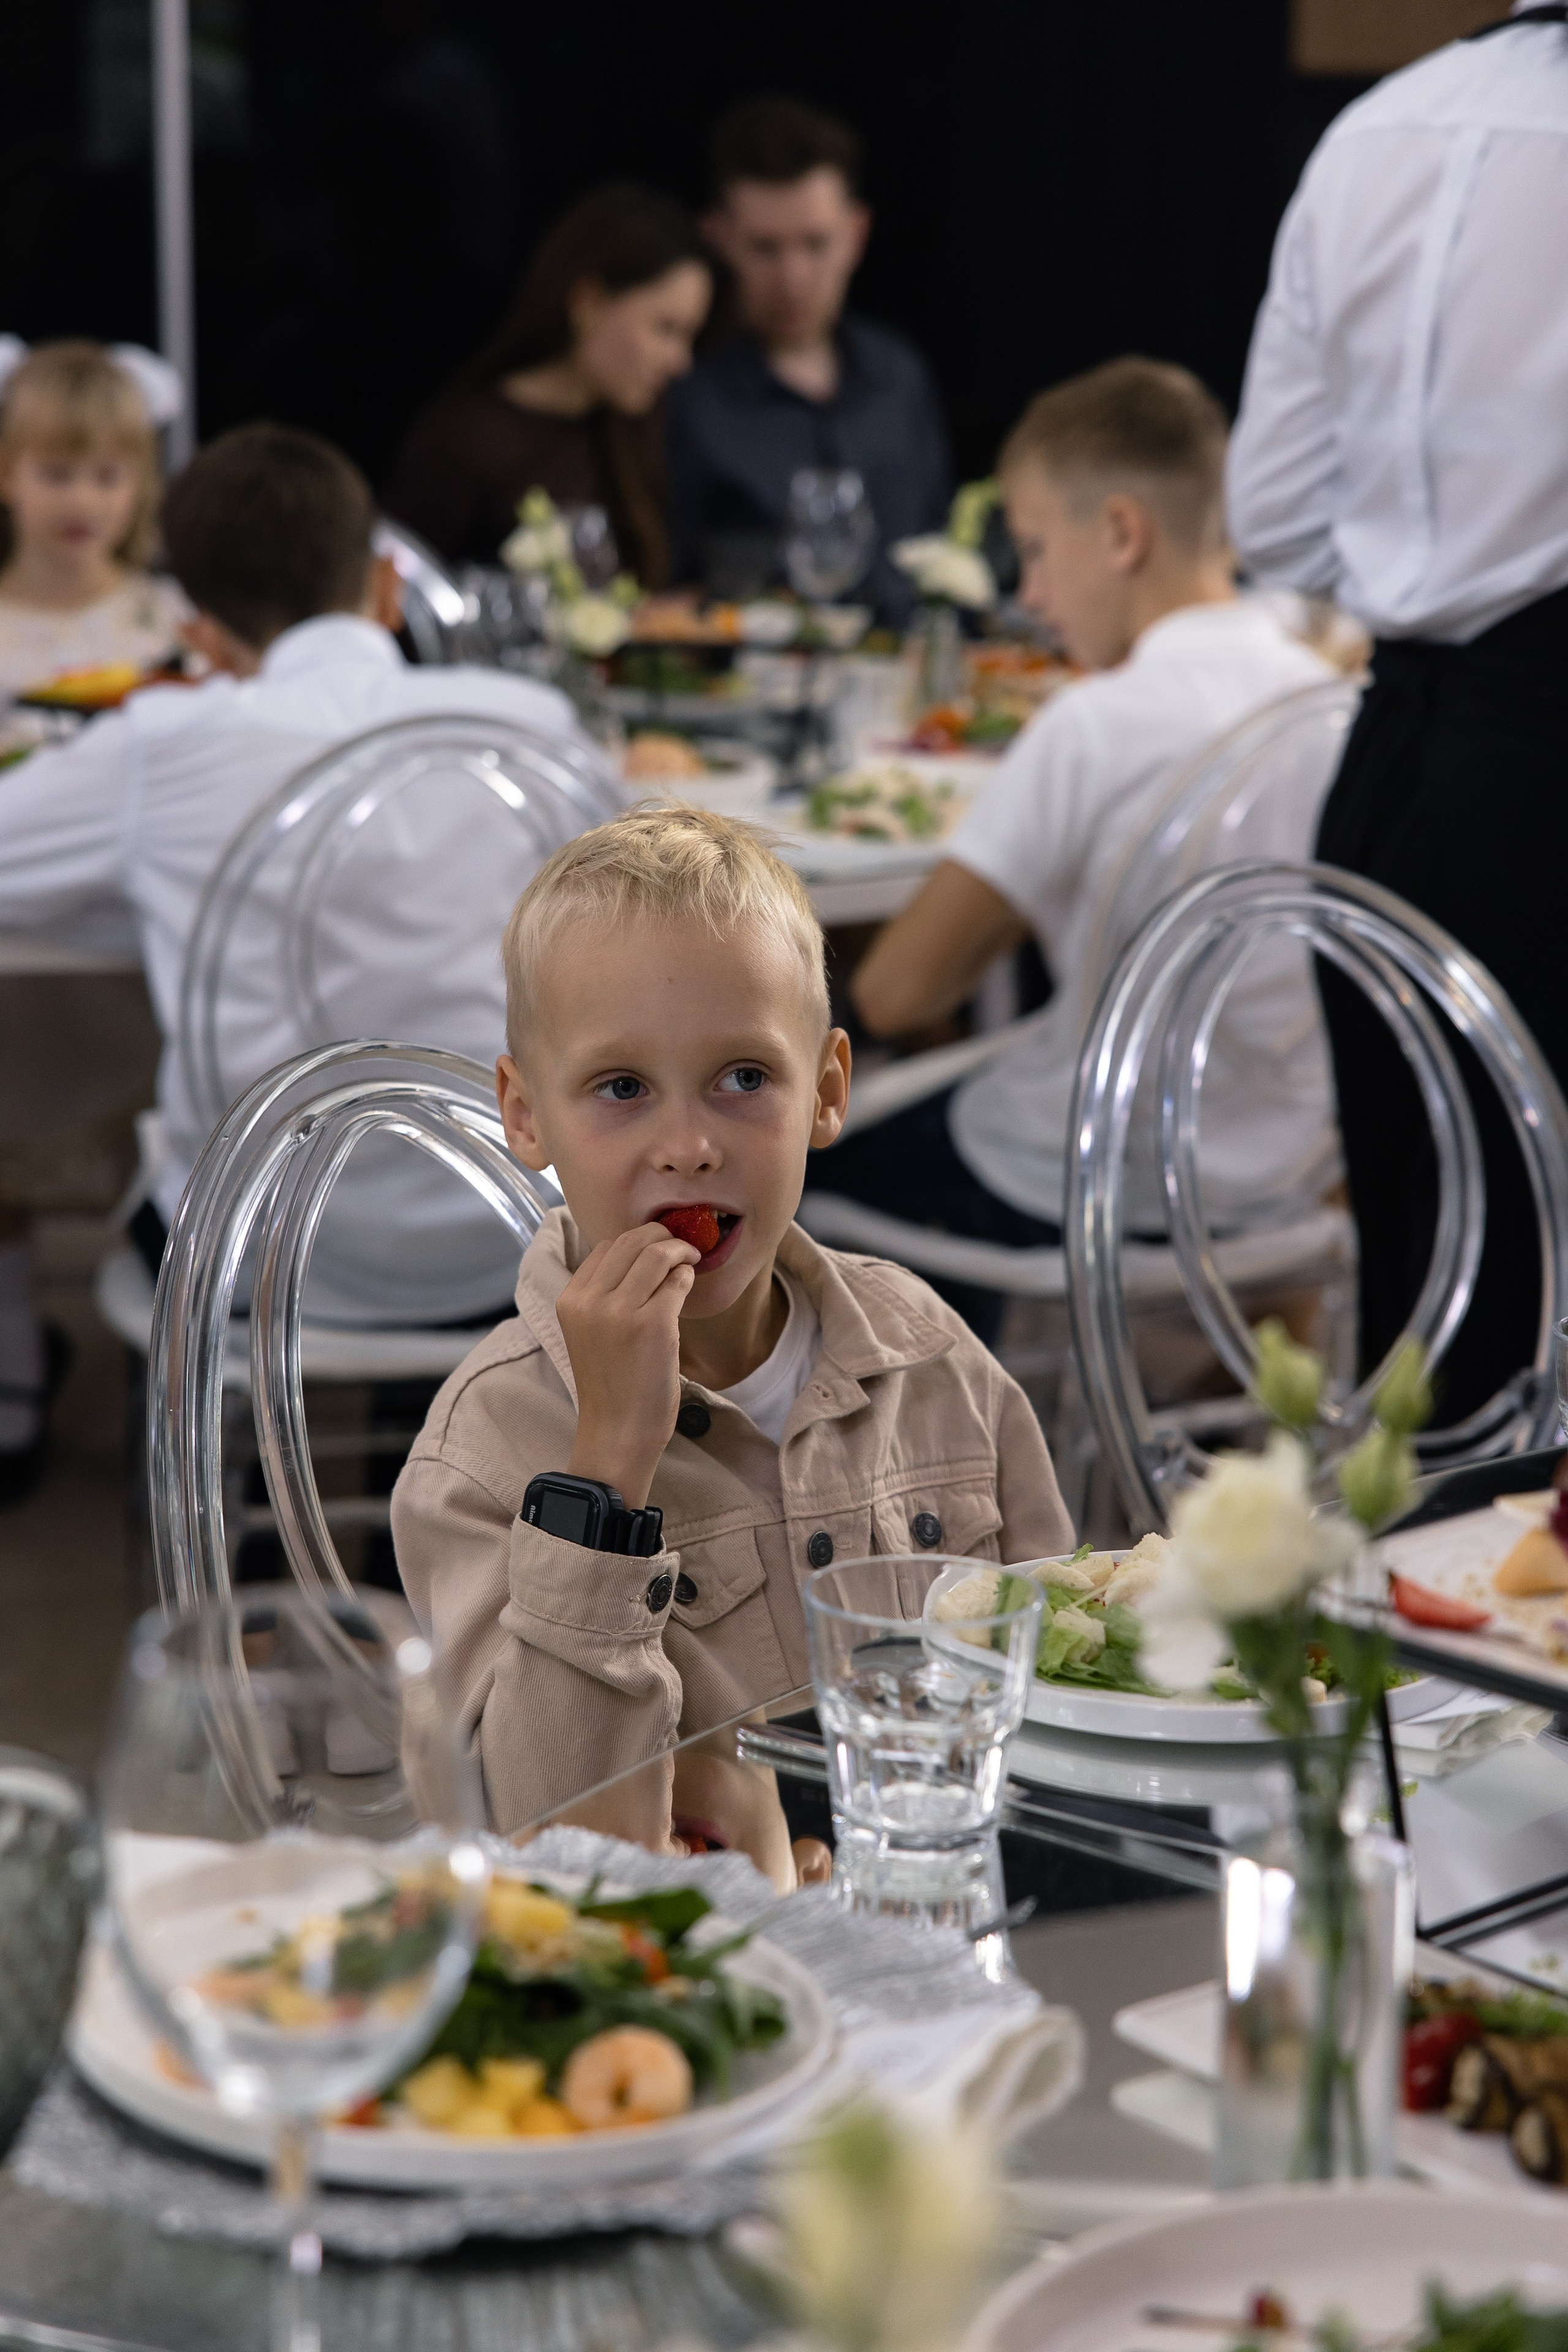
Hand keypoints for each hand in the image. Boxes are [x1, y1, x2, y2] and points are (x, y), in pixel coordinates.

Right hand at [558, 1223, 699, 1507]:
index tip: (654, 1246)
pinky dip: (687, 1276)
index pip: (604, 1246)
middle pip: (630, 1241)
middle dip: (661, 1234)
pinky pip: (677, 1281)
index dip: (635, 1240)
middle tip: (681, 1245)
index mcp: (570, 1300)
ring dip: (679, 1250)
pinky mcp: (654, 1324)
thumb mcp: (590, 1333)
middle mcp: (590, 1301)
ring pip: (656, 1253)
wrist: (617, 1433)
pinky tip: (689, 1284)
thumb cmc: (610, 1386)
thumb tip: (641, 1256)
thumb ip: (604, 1296)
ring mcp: (621, 1311)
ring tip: (690, 1260)